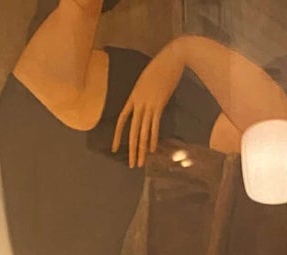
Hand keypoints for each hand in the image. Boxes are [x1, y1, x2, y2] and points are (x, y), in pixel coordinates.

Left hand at [113, 40, 186, 166]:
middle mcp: (138, 102)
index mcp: (133, 97)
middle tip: (132, 164)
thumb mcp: (147, 81)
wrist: (172, 57)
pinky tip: (151, 150)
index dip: (117, 136)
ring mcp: (148, 104)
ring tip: (141, 162)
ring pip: (142, 131)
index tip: (115, 149)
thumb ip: (144, 95)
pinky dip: (152, 138)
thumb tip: (146, 106)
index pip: (122, 120)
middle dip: (132, 150)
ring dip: (141, 149)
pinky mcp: (159, 104)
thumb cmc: (161, 67)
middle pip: (132, 131)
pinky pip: (154, 126)